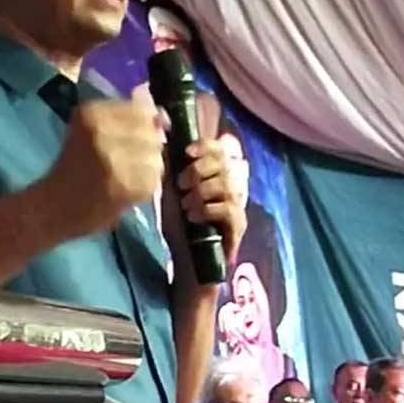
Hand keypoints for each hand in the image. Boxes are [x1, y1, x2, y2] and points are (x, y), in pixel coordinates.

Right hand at [42, 84, 167, 238]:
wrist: (54, 207)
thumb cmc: (74, 166)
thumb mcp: (92, 130)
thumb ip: (127, 118)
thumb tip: (164, 116)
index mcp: (91, 112)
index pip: (140, 110)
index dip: (144, 125)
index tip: (132, 137)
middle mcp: (102, 131)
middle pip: (150, 132)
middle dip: (146, 146)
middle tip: (127, 160)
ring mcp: (115, 158)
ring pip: (156, 155)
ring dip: (148, 167)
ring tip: (127, 175)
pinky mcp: (126, 184)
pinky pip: (154, 179)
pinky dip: (146, 185)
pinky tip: (128, 189)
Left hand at [175, 136, 248, 262]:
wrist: (185, 259)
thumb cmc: (178, 222)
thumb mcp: (171, 191)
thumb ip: (172, 168)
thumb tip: (164, 143)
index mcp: (218, 172)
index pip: (223, 148)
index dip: (207, 146)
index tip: (187, 152)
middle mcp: (234, 184)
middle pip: (226, 163)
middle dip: (200, 170)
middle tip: (182, 185)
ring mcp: (239, 205)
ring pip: (228, 185)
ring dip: (201, 192)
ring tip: (186, 204)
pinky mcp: (239, 225)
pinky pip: (229, 209)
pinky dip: (207, 209)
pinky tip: (193, 216)